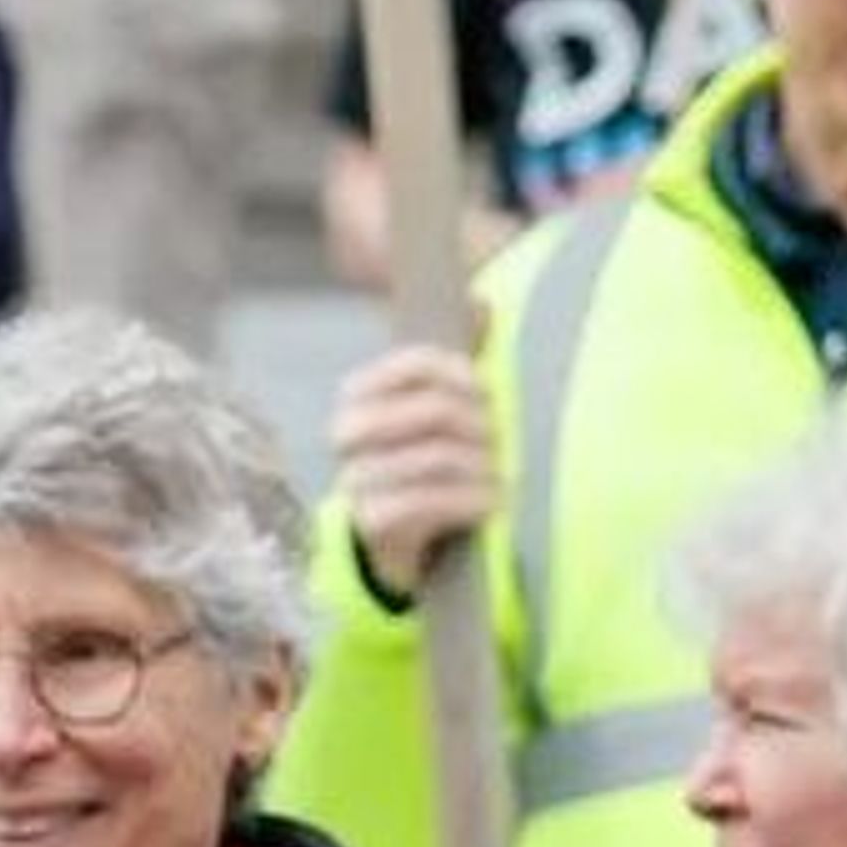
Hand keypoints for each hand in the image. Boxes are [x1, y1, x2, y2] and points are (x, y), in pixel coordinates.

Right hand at [331, 342, 498, 601]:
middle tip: (499, 441)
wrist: (405, 542)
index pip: (412, 363)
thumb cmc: (429, 463)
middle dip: (479, 425)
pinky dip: (471, 500)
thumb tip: (482, 304)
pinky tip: (490, 502)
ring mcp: (356, 478)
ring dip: (482, 467)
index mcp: (359, 396)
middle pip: (433, 410)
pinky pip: (430, 500)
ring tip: (499, 475)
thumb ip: (456, 361)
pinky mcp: (371, 521)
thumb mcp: (440, 411)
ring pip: (437, 456)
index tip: (484, 388)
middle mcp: (348, 434)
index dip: (458, 372)